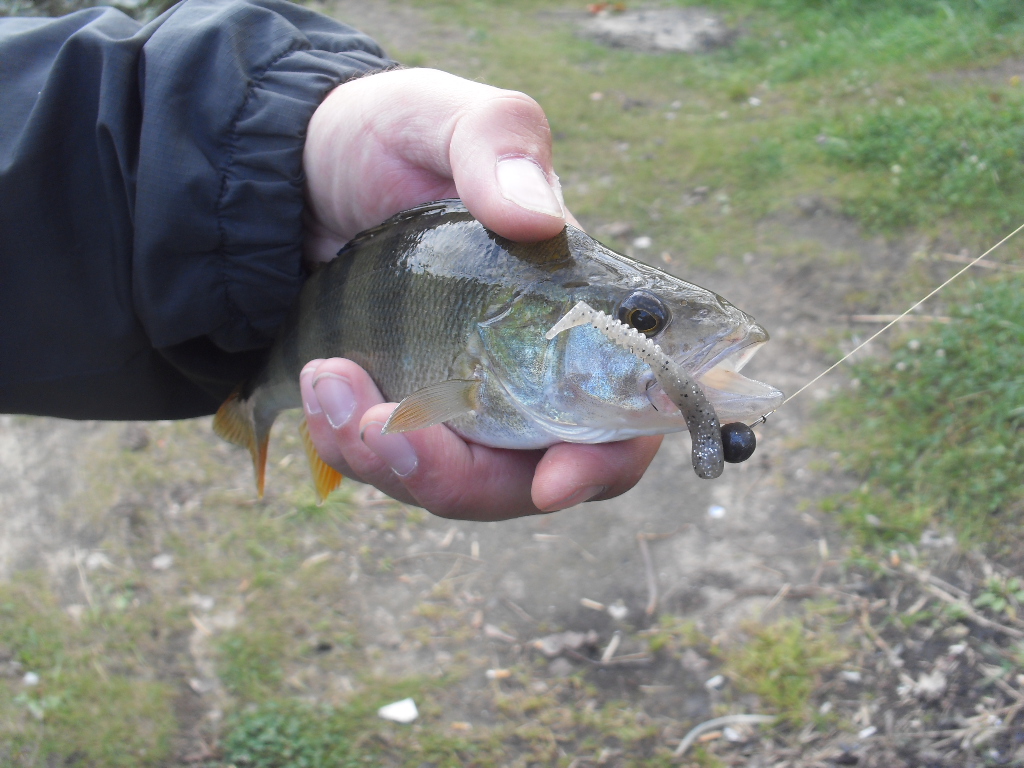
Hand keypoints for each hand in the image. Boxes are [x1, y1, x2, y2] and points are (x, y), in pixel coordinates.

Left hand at [300, 68, 661, 519]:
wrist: (298, 171)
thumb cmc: (391, 140)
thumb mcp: (440, 118)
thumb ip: (498, 146)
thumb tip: (540, 220)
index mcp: (570, 313)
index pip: (620, 418)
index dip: (602, 462)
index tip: (553, 481)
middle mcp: (527, 374)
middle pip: (526, 479)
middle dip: (453, 476)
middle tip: (378, 429)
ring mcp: (463, 401)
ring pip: (453, 485)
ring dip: (387, 458)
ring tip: (325, 382)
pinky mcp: (404, 412)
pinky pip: (391, 466)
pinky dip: (350, 443)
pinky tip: (318, 383)